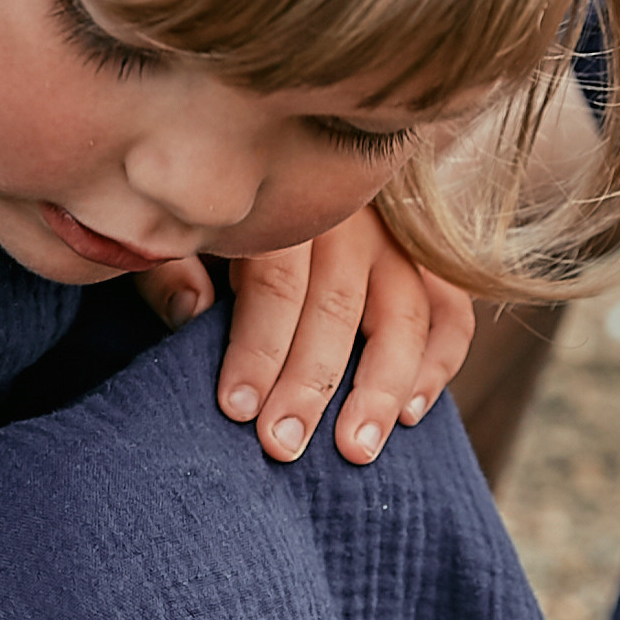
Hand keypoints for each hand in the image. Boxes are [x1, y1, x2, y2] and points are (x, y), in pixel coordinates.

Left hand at [139, 208, 476, 464]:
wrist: (259, 170)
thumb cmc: (211, 217)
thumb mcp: (176, 228)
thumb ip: (170, 264)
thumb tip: (191, 311)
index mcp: (281, 205)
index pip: (276, 283)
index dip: (257, 348)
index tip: (237, 408)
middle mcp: (347, 218)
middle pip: (337, 306)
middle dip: (310, 384)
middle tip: (282, 445)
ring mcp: (394, 240)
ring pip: (404, 313)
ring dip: (382, 386)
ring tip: (356, 449)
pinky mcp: (425, 264)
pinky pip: (449, 313)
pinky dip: (437, 363)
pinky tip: (409, 415)